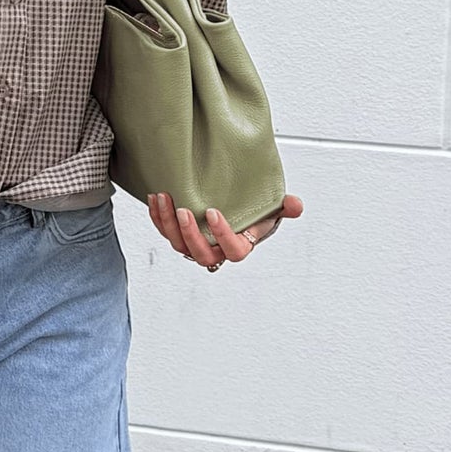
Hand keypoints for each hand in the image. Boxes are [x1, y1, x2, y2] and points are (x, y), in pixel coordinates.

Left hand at [148, 190, 301, 271]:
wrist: (235, 208)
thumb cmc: (254, 212)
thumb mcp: (272, 208)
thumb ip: (285, 208)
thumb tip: (295, 205)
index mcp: (239, 246)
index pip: (232, 250)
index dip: (222, 235)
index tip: (213, 212)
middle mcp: (216, 250)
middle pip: (200, 253)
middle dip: (189, 234)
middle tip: (183, 210)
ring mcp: (195, 244)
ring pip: (178, 244)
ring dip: (167, 223)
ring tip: (164, 198)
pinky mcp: (179, 235)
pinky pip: (164, 232)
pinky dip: (157, 217)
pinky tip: (154, 198)